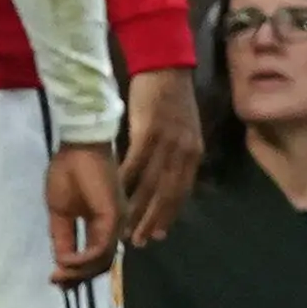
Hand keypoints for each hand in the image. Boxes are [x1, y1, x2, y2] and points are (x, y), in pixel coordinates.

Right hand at [45, 139, 119, 286]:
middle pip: (101, 264)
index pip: (95, 257)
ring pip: (102, 261)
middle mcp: (113, 227)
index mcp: (102, 225)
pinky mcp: (112, 217)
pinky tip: (66, 261)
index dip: (76, 272)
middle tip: (56, 282)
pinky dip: (82, 259)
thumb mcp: (59, 212)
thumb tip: (62, 261)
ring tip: (58, 274)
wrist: (76, 148)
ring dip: (79, 272)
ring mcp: (115, 223)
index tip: (54, 279)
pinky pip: (100, 249)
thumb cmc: (67, 172)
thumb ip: (63, 237)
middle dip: (78, 278)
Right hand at [120, 64, 200, 246]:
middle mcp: (184, 152)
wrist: (166, 67)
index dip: (169, 215)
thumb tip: (166, 178)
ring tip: (122, 226)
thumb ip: (177, 155)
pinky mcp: (149, 132)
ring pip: (151, 184)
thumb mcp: (183, 130)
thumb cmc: (171, 97)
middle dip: (151, 219)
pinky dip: (124, 183)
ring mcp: (168, 143)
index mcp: (193, 153)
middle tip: (137, 240)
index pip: (181, 192)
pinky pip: (135, 164)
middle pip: (167, 194)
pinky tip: (113, 196)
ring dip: (136, 208)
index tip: (156, 234)